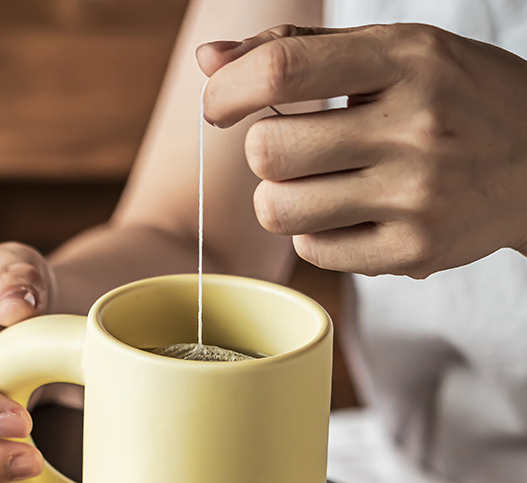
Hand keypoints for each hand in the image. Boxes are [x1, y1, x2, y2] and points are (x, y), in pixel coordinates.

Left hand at [197, 24, 526, 276]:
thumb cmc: (451, 99)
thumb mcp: (392, 53)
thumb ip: (295, 52)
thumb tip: (209, 63)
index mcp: (407, 61)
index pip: (284, 72)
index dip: (228, 91)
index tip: (218, 104)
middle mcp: (414, 129)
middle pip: (268, 152)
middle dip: (263, 150)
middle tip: (293, 146)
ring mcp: (416, 198)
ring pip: (279, 209)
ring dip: (280, 198)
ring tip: (317, 183)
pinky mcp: (413, 251)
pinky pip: (313, 251)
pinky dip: (315, 234)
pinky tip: (349, 214)